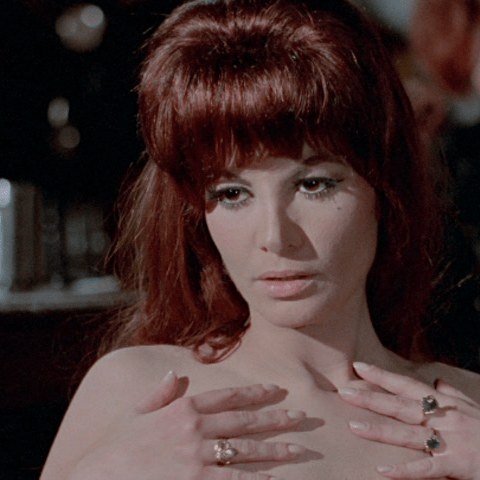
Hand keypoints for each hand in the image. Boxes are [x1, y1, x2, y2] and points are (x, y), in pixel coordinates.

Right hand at [70, 371, 305, 479]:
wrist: (97, 479)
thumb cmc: (115, 449)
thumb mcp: (136, 414)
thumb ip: (159, 394)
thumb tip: (175, 374)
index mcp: (182, 408)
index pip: (226, 396)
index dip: (253, 393)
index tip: (274, 390)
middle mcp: (194, 428)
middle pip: (243, 421)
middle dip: (274, 418)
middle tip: (299, 416)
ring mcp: (198, 457)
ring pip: (245, 450)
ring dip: (274, 450)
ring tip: (296, 449)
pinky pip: (236, 479)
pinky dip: (258, 479)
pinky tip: (276, 478)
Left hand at [338, 363, 479, 478]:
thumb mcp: (474, 409)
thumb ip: (454, 396)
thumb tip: (437, 382)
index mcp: (445, 405)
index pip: (406, 386)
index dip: (382, 376)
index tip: (358, 367)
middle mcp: (443, 419)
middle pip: (400, 406)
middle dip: (371, 398)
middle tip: (343, 391)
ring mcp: (450, 442)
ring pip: (408, 434)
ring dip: (379, 430)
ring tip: (352, 426)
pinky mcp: (458, 466)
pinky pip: (426, 469)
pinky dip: (404, 471)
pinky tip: (381, 471)